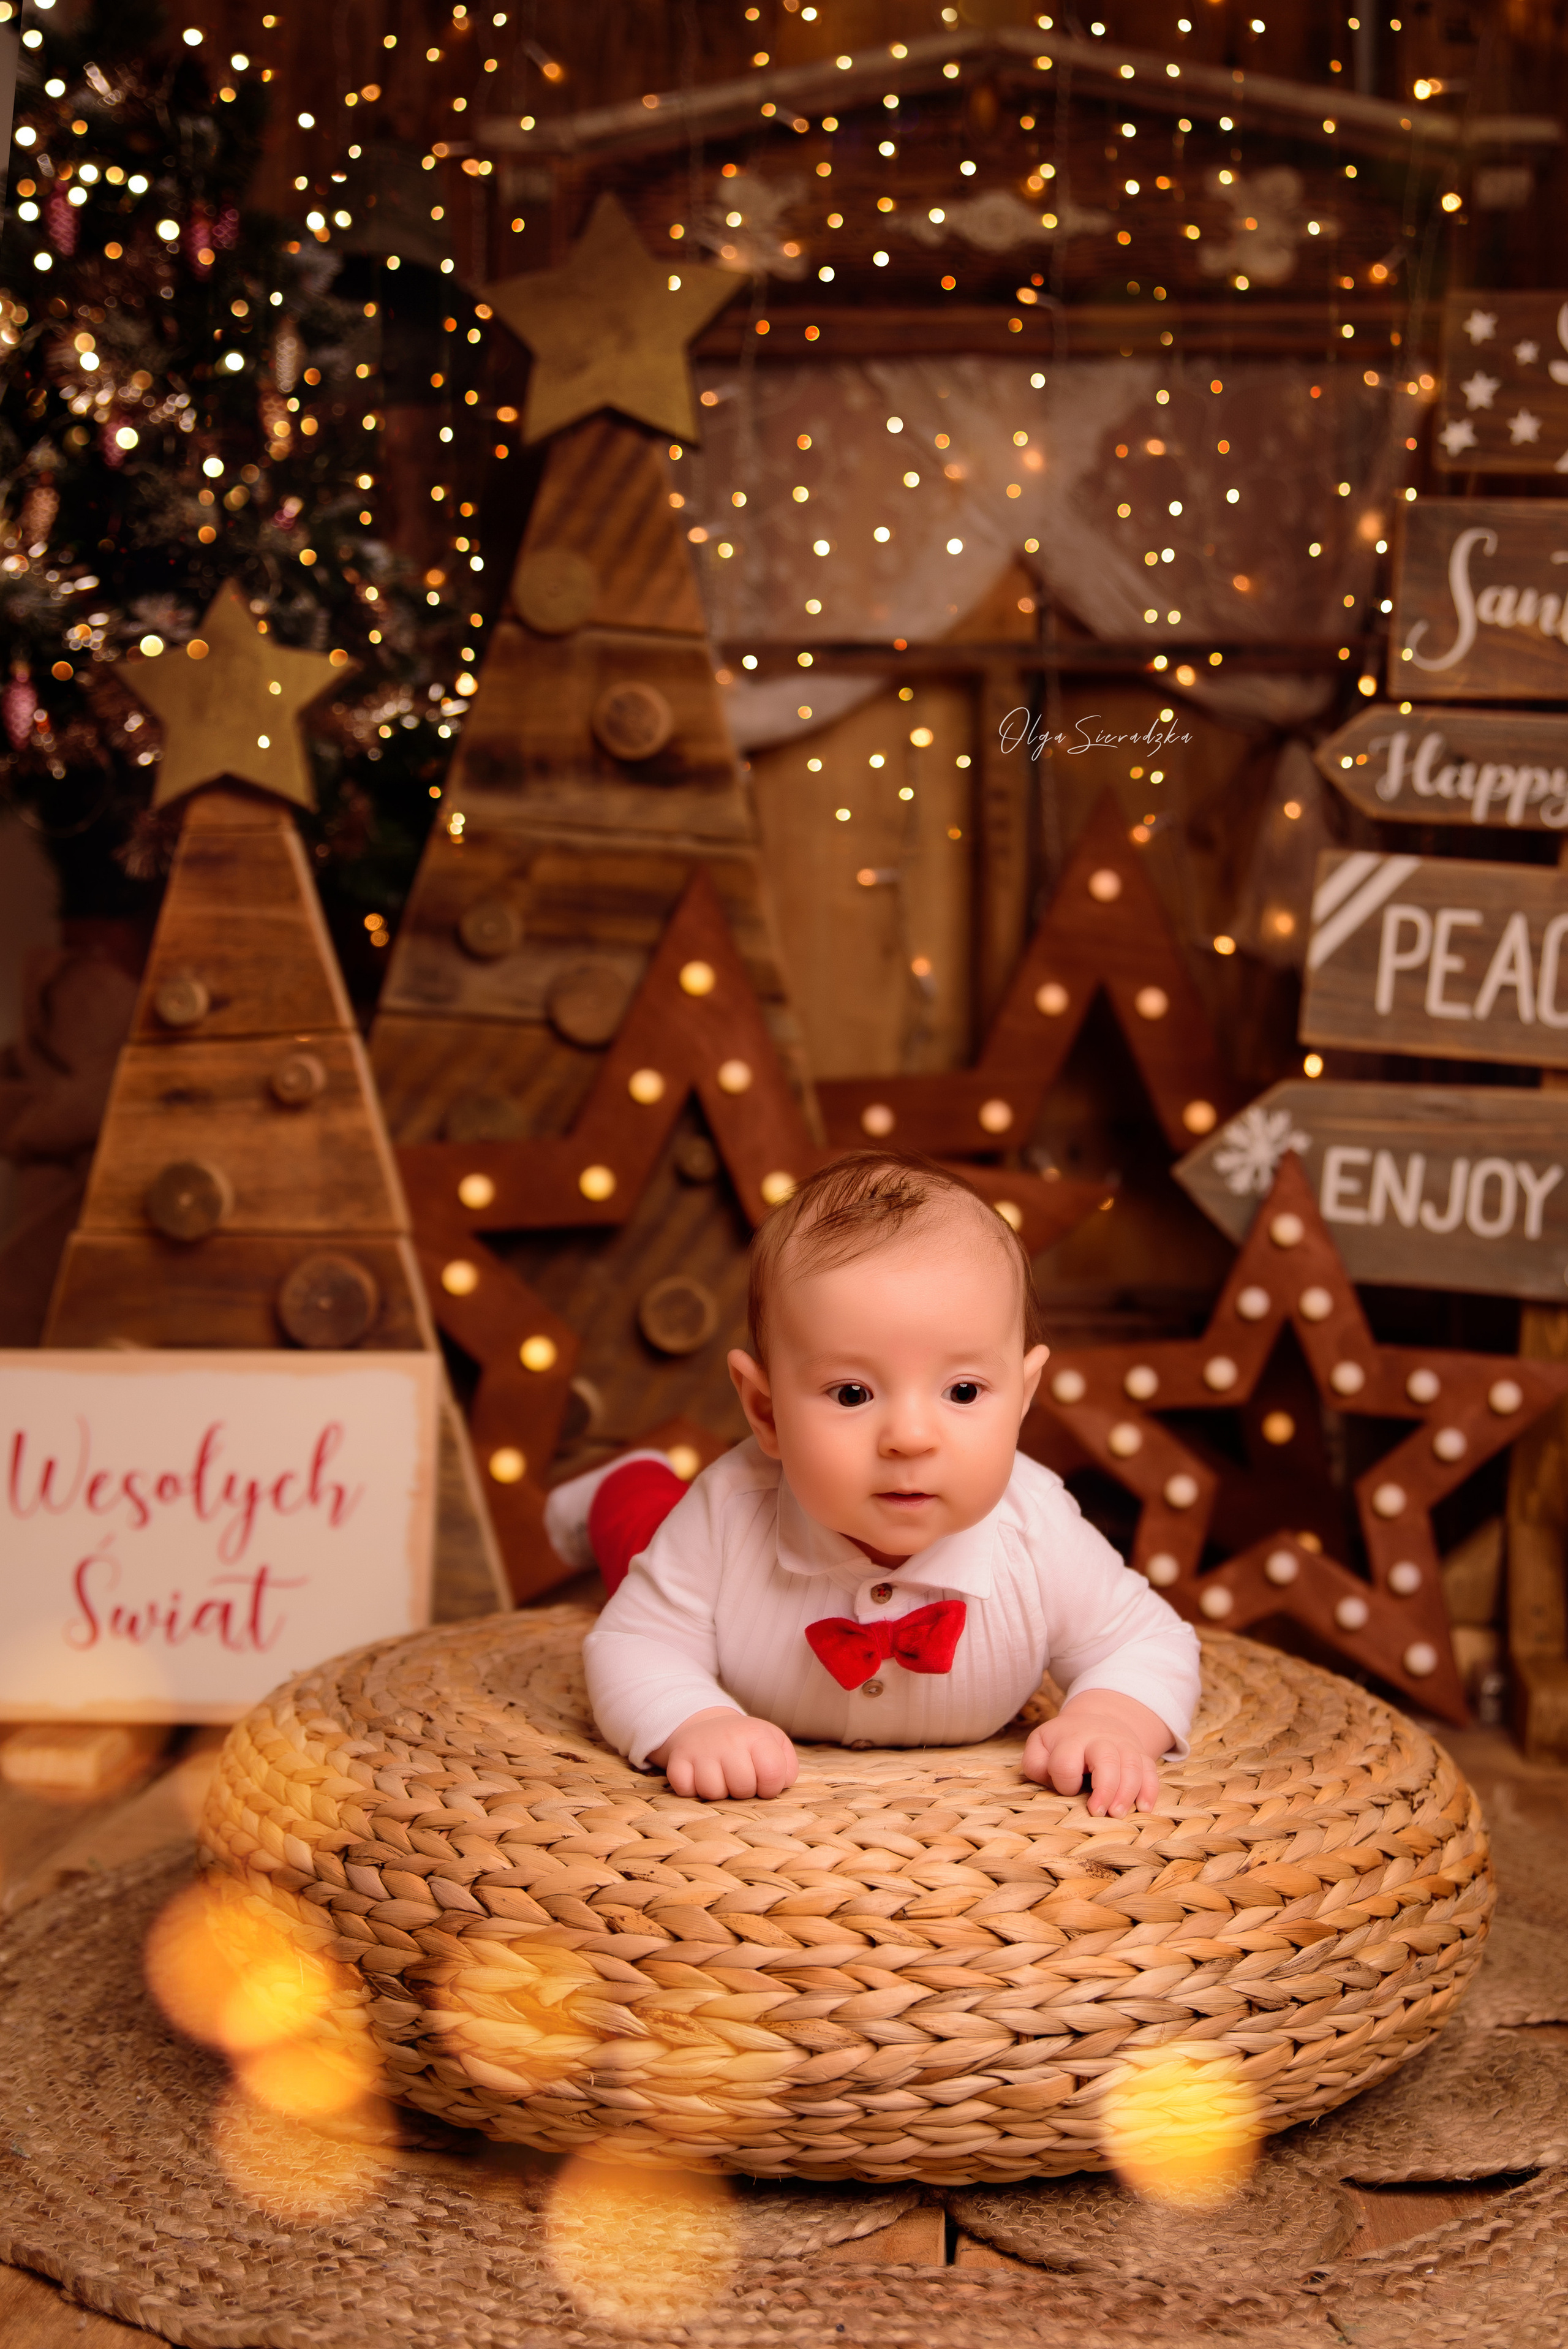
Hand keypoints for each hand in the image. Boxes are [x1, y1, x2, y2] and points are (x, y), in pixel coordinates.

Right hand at [650, 1706, 798, 1800]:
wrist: (707, 1726)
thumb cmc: (746, 1743)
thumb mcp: (774, 1744)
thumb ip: (788, 1766)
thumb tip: (782, 1783)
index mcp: (757, 1736)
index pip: (772, 1774)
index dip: (770, 1787)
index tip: (763, 1781)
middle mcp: (728, 1740)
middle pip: (742, 1787)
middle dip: (743, 1792)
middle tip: (738, 1778)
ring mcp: (701, 1749)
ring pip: (712, 1792)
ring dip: (717, 1793)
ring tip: (720, 1778)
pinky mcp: (677, 1760)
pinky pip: (684, 1789)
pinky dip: (690, 1790)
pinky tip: (698, 1777)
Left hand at [1022, 1692, 1169, 1817]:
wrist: (1095, 1721)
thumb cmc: (1062, 1743)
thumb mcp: (1040, 1745)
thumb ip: (1035, 1763)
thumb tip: (1047, 1778)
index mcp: (1070, 1739)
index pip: (1066, 1764)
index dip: (1066, 1783)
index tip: (1069, 1790)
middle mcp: (1099, 1740)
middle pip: (1106, 1760)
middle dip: (1104, 1789)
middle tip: (1097, 1812)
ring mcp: (1123, 1746)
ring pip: (1132, 1767)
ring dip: (1127, 1793)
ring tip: (1118, 1815)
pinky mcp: (1140, 1755)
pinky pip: (1151, 1771)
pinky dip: (1150, 1790)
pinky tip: (1145, 1808)